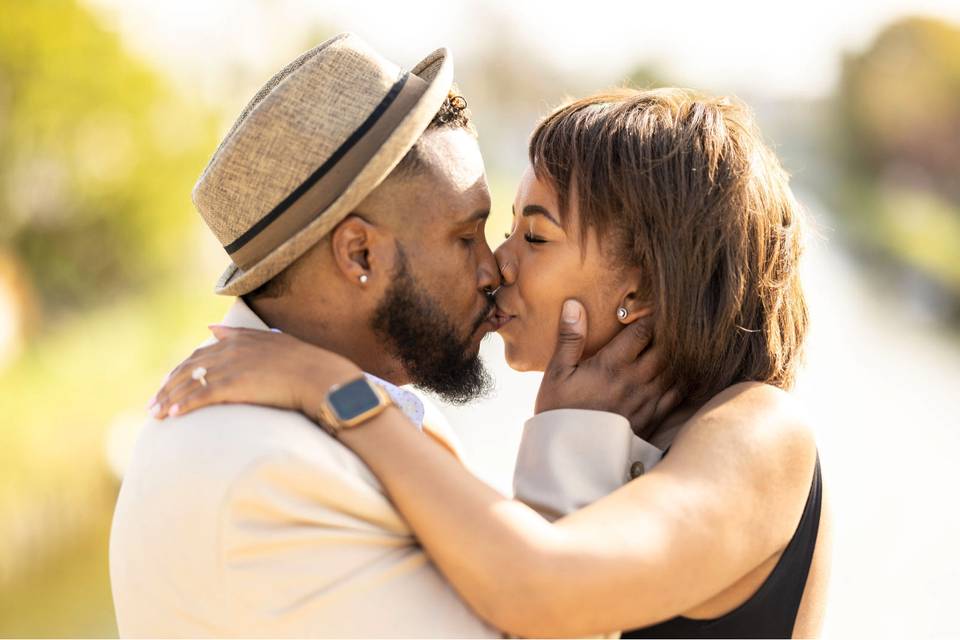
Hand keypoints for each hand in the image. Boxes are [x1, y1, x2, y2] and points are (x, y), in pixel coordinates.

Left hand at [147, 326, 361, 422]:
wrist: (321, 377)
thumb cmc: (304, 363)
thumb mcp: (271, 340)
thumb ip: (240, 334)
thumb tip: (211, 328)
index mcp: (239, 340)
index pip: (200, 356)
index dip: (181, 371)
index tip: (168, 385)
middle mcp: (230, 351)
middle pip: (189, 369)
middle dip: (168, 387)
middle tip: (153, 405)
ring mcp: (231, 368)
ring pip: (190, 383)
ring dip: (169, 399)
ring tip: (156, 414)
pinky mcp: (234, 385)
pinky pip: (201, 396)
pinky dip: (184, 405)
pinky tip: (172, 416)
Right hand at [535, 300, 681, 435]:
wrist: (570, 456)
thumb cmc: (559, 412)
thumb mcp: (557, 374)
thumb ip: (570, 338)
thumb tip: (574, 304)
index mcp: (612, 365)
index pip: (642, 331)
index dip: (651, 315)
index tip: (655, 304)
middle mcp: (635, 380)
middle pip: (666, 347)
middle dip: (670, 331)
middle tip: (675, 318)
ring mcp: (648, 400)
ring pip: (676, 368)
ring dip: (681, 353)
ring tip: (684, 340)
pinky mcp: (653, 418)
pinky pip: (678, 393)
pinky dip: (685, 379)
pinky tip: (687, 371)